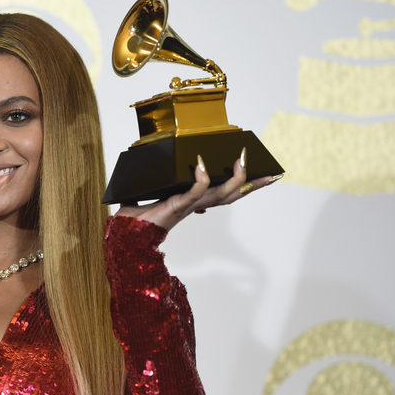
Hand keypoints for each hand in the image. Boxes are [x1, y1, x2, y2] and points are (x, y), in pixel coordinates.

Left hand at [114, 149, 280, 230]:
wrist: (125, 235)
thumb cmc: (135, 218)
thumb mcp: (149, 194)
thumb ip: (154, 183)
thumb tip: (149, 168)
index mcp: (193, 201)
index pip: (225, 192)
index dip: (245, 185)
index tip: (265, 175)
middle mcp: (195, 204)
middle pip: (232, 194)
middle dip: (253, 184)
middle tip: (270, 172)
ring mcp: (187, 205)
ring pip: (220, 194)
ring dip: (234, 178)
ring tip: (241, 160)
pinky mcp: (176, 205)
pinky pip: (194, 192)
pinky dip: (201, 179)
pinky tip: (202, 165)